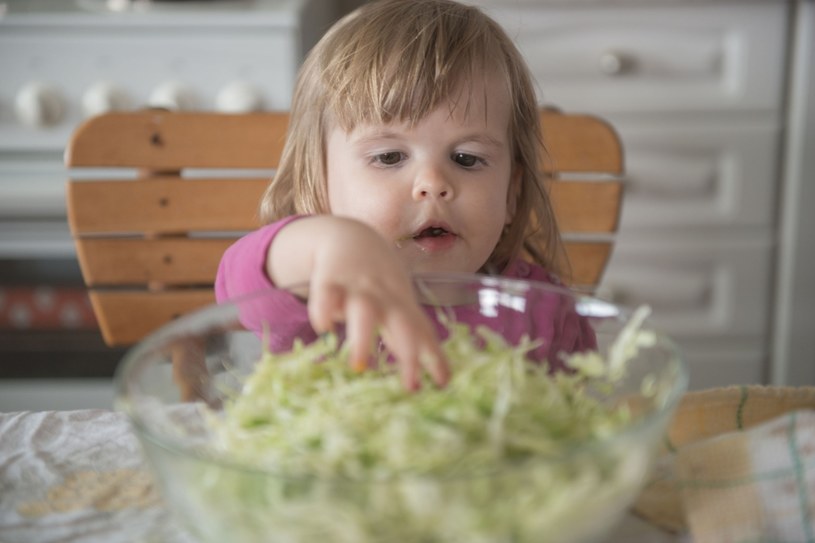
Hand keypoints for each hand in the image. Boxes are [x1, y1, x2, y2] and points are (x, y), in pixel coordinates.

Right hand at [268, 216, 449, 389]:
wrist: (351, 236)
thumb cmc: (380, 281)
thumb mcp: (399, 305)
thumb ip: (410, 336)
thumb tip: (431, 376)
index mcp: (402, 307)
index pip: (423, 333)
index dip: (434, 357)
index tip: (443, 383)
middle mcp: (384, 299)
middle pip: (401, 323)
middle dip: (408, 352)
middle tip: (411, 385)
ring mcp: (357, 289)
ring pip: (364, 311)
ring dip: (363, 337)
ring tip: (359, 365)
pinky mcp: (329, 281)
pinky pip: (327, 294)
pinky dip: (324, 309)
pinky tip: (323, 326)